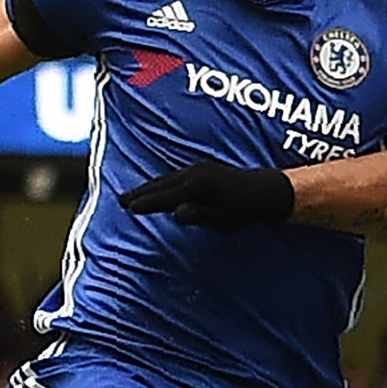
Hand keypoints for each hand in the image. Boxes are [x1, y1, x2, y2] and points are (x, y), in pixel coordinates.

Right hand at [119, 162, 293, 228]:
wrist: (265, 192)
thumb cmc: (243, 211)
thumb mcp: (221, 218)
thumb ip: (198, 215)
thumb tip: (176, 213)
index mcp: (198, 187)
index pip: (165, 196)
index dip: (146, 203)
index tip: (128, 208)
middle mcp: (195, 173)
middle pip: (161, 184)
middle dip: (141, 192)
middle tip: (121, 200)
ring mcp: (198, 169)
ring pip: (167, 179)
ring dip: (149, 186)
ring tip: (134, 195)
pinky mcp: (202, 169)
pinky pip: (175, 176)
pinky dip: (162, 183)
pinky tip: (158, 188)